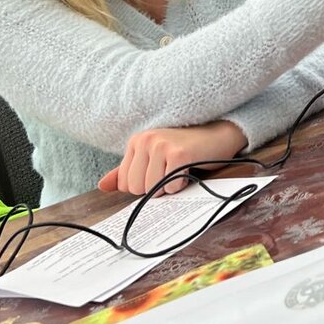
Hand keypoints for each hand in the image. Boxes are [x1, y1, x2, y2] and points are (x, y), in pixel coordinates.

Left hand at [98, 120, 247, 195]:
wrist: (220, 133)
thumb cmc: (188, 147)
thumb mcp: (154, 156)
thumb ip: (127, 170)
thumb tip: (102, 185)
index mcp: (137, 141)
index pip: (125, 183)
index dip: (145, 185)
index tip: (161, 172)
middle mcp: (146, 140)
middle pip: (136, 188)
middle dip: (156, 188)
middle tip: (172, 171)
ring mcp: (161, 145)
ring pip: (152, 190)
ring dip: (170, 187)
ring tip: (181, 169)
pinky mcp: (178, 154)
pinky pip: (170, 188)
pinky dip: (182, 185)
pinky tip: (189, 169)